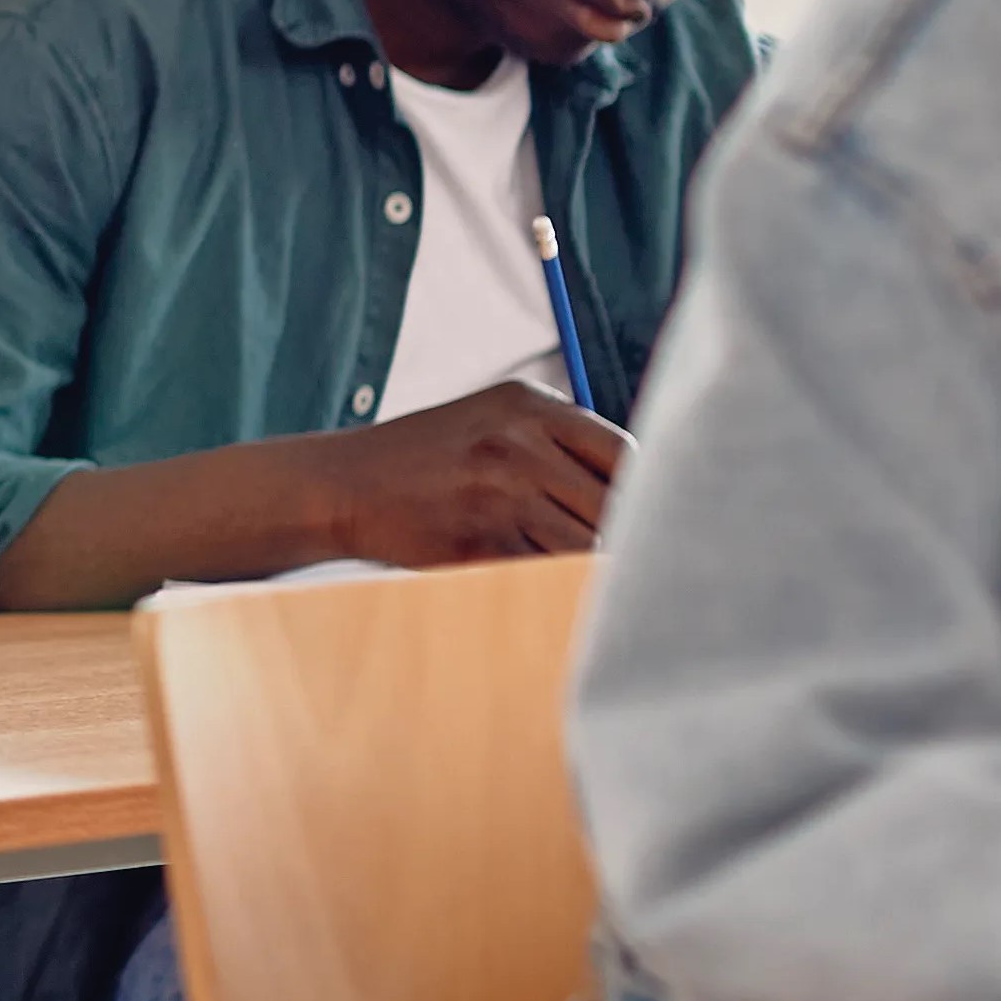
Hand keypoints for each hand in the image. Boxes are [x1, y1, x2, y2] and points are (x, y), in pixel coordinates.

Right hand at [298, 380, 628, 564]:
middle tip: (648, 570)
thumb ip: (560, 444)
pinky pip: (541, 575)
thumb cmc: (427, 458)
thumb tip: (642, 496)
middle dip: (631, 541)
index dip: (652, 497)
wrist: (341, 483)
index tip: (659, 524)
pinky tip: (557, 595)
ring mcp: (496, 493)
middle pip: (614, 505)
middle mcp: (517, 443)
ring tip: (609, 591)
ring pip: (584, 549)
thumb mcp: (493, 420)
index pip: (627, 454)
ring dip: (599, 574)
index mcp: (530, 405)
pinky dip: (556, 590)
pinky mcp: (475, 542)